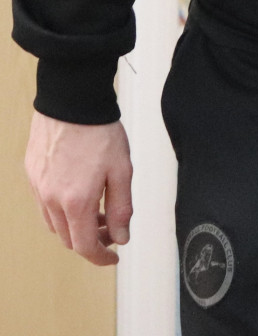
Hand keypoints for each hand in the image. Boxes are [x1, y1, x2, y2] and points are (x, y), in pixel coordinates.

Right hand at [25, 111, 132, 265]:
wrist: (72, 102)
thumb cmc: (98, 130)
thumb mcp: (122, 169)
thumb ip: (122, 207)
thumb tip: (121, 235)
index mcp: (76, 201)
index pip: (85, 246)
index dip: (101, 257)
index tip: (113, 256)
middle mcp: (51, 199)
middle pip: (69, 238)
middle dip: (93, 239)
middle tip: (113, 227)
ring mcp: (39, 188)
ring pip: (55, 224)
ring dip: (77, 225)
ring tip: (99, 208)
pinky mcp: (33, 175)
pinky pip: (46, 204)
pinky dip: (63, 209)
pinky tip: (80, 192)